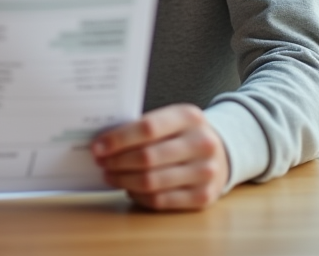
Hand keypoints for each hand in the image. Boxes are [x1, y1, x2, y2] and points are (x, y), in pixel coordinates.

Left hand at [91, 103, 229, 210]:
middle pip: (147, 157)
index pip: (147, 128)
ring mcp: (205, 172)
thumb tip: (103, 142)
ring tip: (110, 175)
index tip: (97, 147)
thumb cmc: (183, 135)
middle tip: (100, 162)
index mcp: (189, 117)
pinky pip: (161, 201)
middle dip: (116, 162)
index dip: (118, 139)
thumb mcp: (170, 120)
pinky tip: (128, 188)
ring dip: (123, 180)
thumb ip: (142, 127)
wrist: (221, 153)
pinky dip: (138, 196)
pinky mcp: (203, 197)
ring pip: (151, 182)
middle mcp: (202, 143)